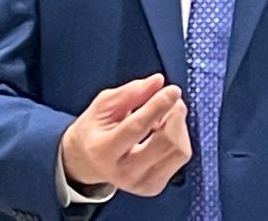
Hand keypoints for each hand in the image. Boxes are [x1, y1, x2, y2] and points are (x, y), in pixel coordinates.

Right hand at [61, 73, 191, 196]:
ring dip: (178, 125)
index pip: (137, 127)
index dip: (158, 105)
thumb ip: (130, 92)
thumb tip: (157, 82)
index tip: (172, 90)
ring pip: (179, 151)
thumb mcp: (103, 105)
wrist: (87, 162)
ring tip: (163, 115)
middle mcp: (123, 172)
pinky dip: (179, 137)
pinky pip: (180, 157)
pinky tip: (164, 130)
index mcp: (104, 150)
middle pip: (165, 142)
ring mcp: (141, 183)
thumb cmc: (95, 130)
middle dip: (174, 114)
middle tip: (170, 97)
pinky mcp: (154, 186)